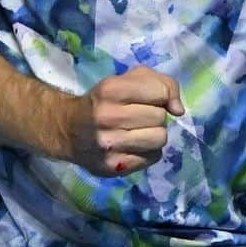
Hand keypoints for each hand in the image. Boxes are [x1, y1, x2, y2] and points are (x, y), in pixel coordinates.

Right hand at [57, 66, 184, 176]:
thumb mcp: (127, 80)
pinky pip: (152, 158)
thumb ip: (160, 83)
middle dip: (155, 116)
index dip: (161, 95)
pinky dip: (148, 152)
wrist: (67, 129)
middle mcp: (107, 116)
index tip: (150, 98)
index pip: (160, 92)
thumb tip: (179, 110)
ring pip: (160, 139)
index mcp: (110, 89)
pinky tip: (134, 146)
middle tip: (140, 117)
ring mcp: (108, 144)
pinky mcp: (112, 167)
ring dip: (154, 134)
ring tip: (139, 132)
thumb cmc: (104, 101)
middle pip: (160, 117)